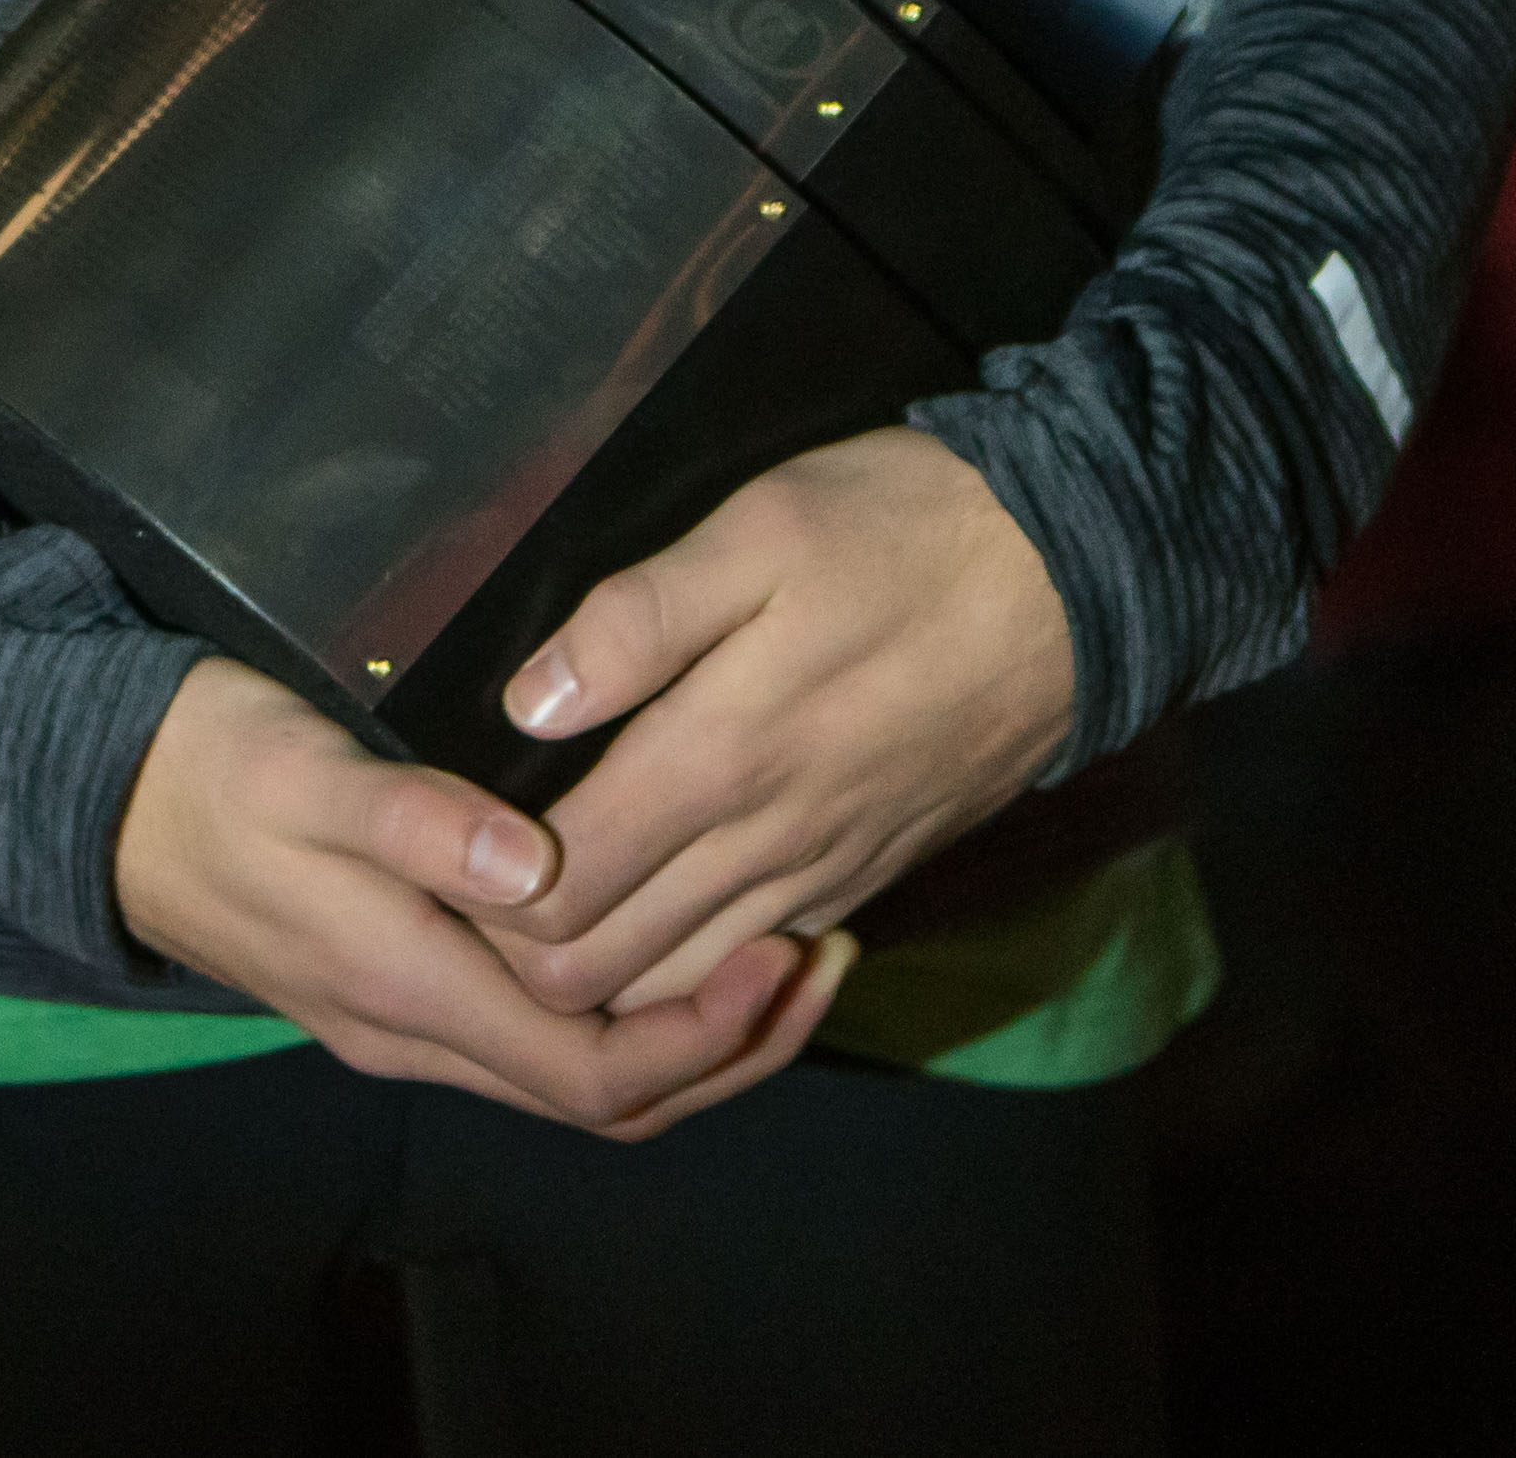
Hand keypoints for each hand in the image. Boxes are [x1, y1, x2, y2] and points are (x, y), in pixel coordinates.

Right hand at [107, 655, 844, 1138]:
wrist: (90, 794)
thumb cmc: (206, 763)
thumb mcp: (308, 770)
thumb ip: (419, 820)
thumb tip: (536, 870)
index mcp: (405, 986)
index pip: (597, 1071)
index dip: (709, 1034)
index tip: (789, 951)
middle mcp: (414, 1034)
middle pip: (608, 1098)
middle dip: (730, 1046)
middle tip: (822, 954)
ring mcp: (402, 1023)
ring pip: (578, 1079)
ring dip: (688, 1035)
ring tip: (774, 951)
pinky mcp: (398, 989)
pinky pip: (541, 1040)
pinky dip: (627, 1009)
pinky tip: (665, 936)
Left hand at [479, 429, 1078, 1021]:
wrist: (1078, 576)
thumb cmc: (900, 531)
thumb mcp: (757, 532)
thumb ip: (636, 621)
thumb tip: (525, 705)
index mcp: (719, 763)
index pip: (558, 899)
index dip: (478, 895)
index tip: (437, 840)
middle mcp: (766, 846)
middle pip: (603, 970)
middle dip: (519, 948)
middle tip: (468, 874)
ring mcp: (822, 873)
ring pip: (676, 985)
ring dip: (602, 966)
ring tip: (538, 893)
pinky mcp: (864, 873)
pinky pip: (752, 959)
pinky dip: (688, 960)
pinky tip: (650, 899)